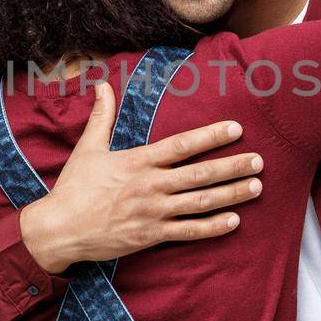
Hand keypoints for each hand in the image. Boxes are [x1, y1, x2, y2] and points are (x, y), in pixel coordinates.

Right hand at [18, 83, 263, 273]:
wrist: (60, 230)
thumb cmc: (74, 188)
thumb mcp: (88, 148)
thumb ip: (102, 116)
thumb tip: (102, 84)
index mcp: (138, 162)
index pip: (182, 145)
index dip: (211, 136)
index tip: (236, 129)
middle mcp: (151, 186)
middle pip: (201, 174)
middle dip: (233, 166)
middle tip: (259, 160)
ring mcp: (154, 212)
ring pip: (201, 202)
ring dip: (231, 195)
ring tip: (256, 186)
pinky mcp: (152, 236)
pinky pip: (189, 232)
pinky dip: (213, 227)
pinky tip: (234, 221)